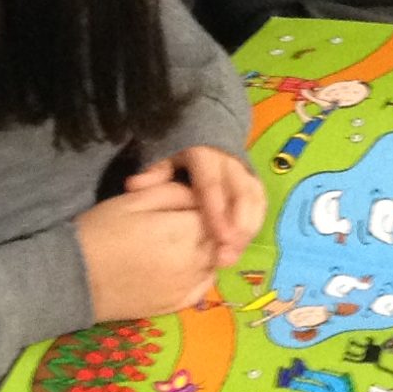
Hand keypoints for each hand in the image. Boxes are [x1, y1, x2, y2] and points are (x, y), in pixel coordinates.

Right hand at [76, 181, 224, 319]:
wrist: (74, 277)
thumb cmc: (100, 231)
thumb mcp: (133, 199)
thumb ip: (172, 193)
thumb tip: (200, 194)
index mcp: (179, 231)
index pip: (214, 213)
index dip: (205, 205)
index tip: (190, 201)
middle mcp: (190, 261)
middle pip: (218, 239)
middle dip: (210, 227)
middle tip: (186, 220)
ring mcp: (185, 286)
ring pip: (214, 263)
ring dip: (208, 249)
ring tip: (184, 241)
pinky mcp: (176, 305)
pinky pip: (204, 287)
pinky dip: (203, 273)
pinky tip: (187, 265)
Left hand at [128, 146, 262, 270]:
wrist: (206, 134)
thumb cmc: (180, 154)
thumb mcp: (164, 157)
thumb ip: (154, 173)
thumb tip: (133, 186)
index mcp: (206, 155)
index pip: (213, 185)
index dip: (218, 211)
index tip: (221, 239)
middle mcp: (230, 163)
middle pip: (241, 195)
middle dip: (238, 228)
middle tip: (226, 257)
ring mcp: (245, 172)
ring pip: (254, 201)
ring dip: (247, 230)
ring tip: (231, 257)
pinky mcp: (254, 182)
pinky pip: (259, 204)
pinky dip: (253, 225)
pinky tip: (240, 246)